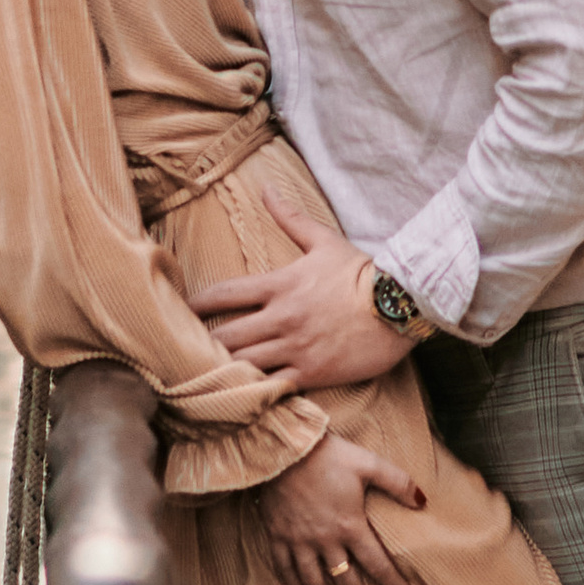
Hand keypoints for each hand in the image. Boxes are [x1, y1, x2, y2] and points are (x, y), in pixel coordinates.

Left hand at [194, 203, 416, 388]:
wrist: (402, 305)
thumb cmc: (363, 272)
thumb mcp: (324, 241)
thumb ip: (290, 217)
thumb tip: (266, 188)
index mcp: (279, 285)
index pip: (223, 294)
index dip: (196, 304)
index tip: (181, 310)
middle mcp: (282, 318)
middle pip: (226, 336)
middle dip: (201, 343)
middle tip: (184, 349)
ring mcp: (296, 348)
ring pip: (244, 365)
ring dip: (223, 369)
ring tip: (206, 374)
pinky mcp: (313, 373)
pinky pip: (273, 387)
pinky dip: (254, 391)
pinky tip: (240, 395)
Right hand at [256, 436, 424, 584]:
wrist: (283, 449)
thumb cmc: (328, 455)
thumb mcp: (369, 463)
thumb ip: (398, 482)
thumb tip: (423, 502)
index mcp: (350, 526)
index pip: (378, 565)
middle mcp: (325, 540)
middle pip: (346, 582)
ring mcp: (299, 540)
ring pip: (313, 580)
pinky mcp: (277, 534)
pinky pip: (282, 566)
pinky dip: (289, 582)